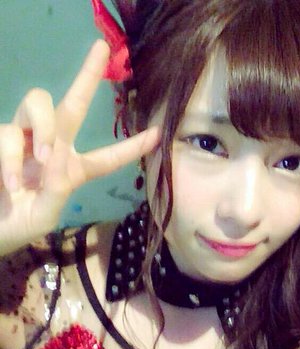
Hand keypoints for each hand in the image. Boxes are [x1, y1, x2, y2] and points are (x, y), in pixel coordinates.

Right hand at [0, 40, 158, 255]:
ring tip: (43, 160)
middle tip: (102, 47)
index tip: (159, 134)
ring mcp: (26, 138)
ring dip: (43, 129)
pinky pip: (9, 133)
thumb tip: (55, 160)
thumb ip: (56, 190)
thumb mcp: (45, 215)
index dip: (132, 146)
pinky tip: (12, 183)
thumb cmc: (20, 224)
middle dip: (88, 74)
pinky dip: (12, 158)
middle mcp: (53, 146)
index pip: (108, 157)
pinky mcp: (1, 136)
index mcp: (75, 169)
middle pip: (74, 103)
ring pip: (39, 103)